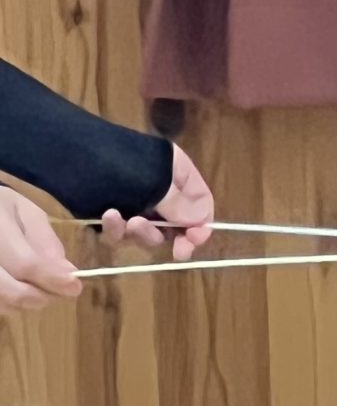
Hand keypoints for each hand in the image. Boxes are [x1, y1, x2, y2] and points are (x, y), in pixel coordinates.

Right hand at [0, 188, 79, 313]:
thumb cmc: (1, 210)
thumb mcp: (27, 214)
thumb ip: (45, 242)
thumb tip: (66, 273)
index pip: (25, 263)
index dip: (52, 279)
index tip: (75, 287)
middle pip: (9, 289)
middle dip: (40, 296)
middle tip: (58, 293)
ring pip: (1, 301)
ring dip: (24, 303)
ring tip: (38, 288)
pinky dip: (8, 304)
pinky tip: (17, 290)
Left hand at [100, 145, 215, 259]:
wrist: (65, 153)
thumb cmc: (117, 161)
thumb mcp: (157, 181)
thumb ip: (181, 204)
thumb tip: (202, 222)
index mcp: (176, 171)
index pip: (200, 203)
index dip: (201, 225)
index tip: (194, 242)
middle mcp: (158, 188)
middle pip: (177, 223)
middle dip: (173, 236)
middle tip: (177, 252)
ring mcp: (134, 202)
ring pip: (149, 232)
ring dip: (144, 233)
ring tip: (132, 223)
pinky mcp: (111, 213)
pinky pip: (121, 231)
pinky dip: (118, 229)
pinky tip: (110, 217)